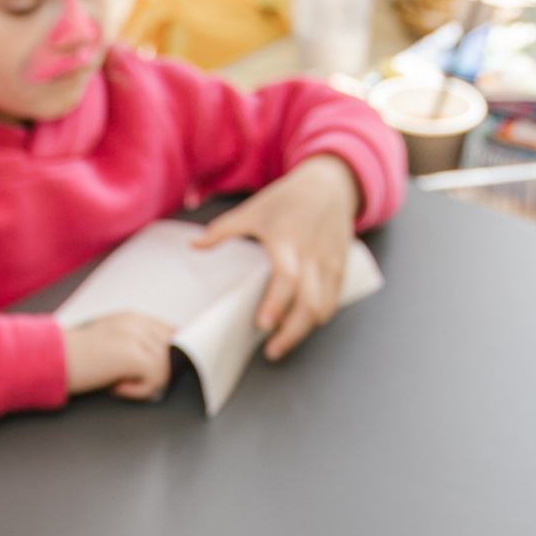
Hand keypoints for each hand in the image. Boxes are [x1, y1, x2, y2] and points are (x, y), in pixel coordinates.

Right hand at [64, 310, 176, 399]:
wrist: (47, 360)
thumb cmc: (72, 358)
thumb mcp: (109, 343)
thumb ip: (136, 344)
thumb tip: (165, 362)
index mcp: (133, 317)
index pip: (174, 335)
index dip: (168, 357)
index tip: (148, 372)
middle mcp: (138, 322)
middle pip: (176, 353)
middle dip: (156, 372)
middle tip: (126, 379)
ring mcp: (136, 337)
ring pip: (167, 369)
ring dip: (144, 383)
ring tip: (116, 381)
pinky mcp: (132, 355)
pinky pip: (157, 380)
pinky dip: (138, 391)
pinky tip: (115, 386)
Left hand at [194, 155, 363, 360]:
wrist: (330, 184)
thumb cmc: (288, 198)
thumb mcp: (253, 209)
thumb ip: (222, 230)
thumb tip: (194, 246)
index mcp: (288, 240)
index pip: (287, 279)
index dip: (277, 304)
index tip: (262, 324)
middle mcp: (312, 255)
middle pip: (309, 303)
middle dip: (292, 331)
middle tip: (272, 350)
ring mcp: (330, 263)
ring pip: (324, 307)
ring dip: (305, 330)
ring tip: (282, 343)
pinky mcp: (341, 267)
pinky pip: (334, 300)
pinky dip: (319, 316)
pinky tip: (302, 326)